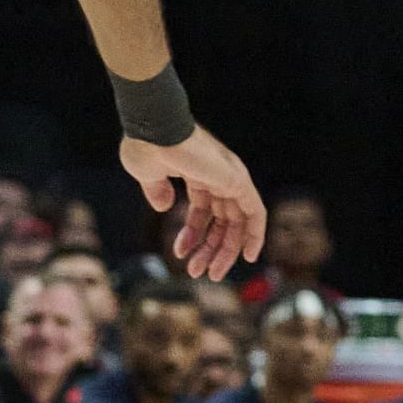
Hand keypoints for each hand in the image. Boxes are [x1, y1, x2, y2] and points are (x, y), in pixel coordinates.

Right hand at [120, 126, 265, 280]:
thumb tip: (164, 207)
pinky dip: (255, 235)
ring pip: (236, 222)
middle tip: (198, 272)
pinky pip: (256, 213)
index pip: (202, 209)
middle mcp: (217, 175)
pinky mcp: (238, 180)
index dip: (192, 235)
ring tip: (211, 274)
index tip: (181, 254)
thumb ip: (157, 191)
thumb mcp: (148, 175)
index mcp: (196, 172)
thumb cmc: (147, 145)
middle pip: (220, 220)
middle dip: (209, 248)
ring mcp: (229, 177)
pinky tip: (249, 256)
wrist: (154, 128)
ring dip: (224, 250)